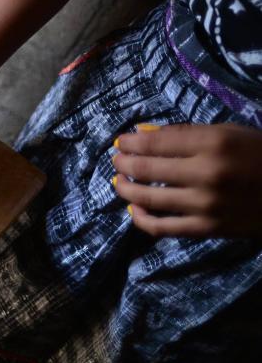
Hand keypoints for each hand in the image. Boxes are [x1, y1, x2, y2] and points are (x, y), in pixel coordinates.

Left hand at [113, 123, 261, 238]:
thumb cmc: (260, 154)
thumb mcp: (229, 133)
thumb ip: (184, 133)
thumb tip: (140, 134)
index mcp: (214, 143)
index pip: (156, 142)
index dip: (131, 143)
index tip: (120, 142)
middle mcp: (207, 173)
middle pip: (147, 169)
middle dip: (124, 163)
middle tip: (116, 160)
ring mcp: (206, 204)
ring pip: (149, 199)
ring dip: (126, 189)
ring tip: (118, 182)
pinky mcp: (208, 229)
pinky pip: (163, 228)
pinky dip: (141, 220)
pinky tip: (132, 210)